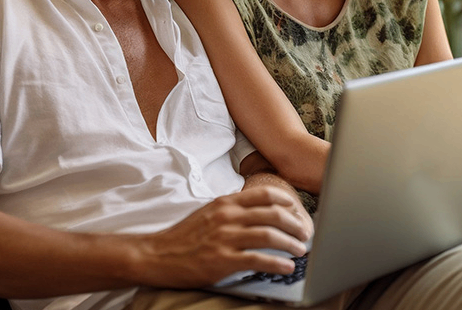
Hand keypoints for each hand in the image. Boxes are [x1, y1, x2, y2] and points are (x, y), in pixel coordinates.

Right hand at [132, 186, 312, 287]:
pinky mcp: (223, 260)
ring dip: (291, 243)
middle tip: (304, 233)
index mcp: (225, 203)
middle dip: (295, 224)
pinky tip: (287, 267)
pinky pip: (258, 260)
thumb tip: (258, 213)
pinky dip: (277, 263)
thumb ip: (231, 210)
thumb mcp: (208, 213)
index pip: (264, 195)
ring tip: (301, 250)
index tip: (296, 210)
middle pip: (273, 214)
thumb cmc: (184, 236)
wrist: (157, 255)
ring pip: (269, 236)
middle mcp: (227, 216)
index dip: (285, 201)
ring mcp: (225, 238)